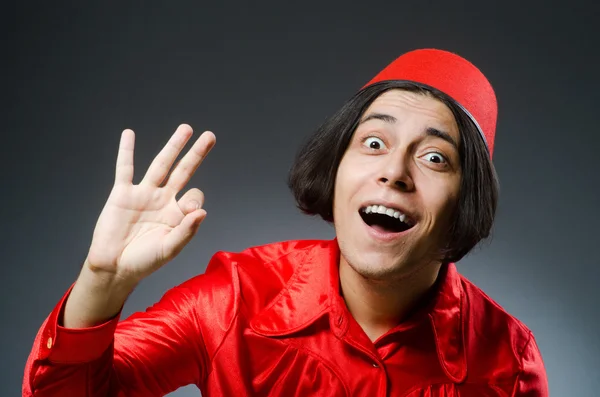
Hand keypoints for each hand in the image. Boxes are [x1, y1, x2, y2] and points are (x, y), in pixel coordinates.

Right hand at [84, 124, 215, 284]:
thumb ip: (186, 231)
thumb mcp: (169, 249)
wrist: (114, 267)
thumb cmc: (144, 261)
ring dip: (172, 146)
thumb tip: (202, 211)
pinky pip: (124, 168)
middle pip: (183, 171)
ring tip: (186, 128)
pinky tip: (129, 134)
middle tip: (209, 136)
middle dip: (196, 154)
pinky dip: (126, 151)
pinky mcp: (122, 194)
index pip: (194, 196)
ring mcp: (143, 194)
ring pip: (161, 164)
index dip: (195, 198)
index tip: (189, 208)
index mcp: (177, 214)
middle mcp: (163, 200)